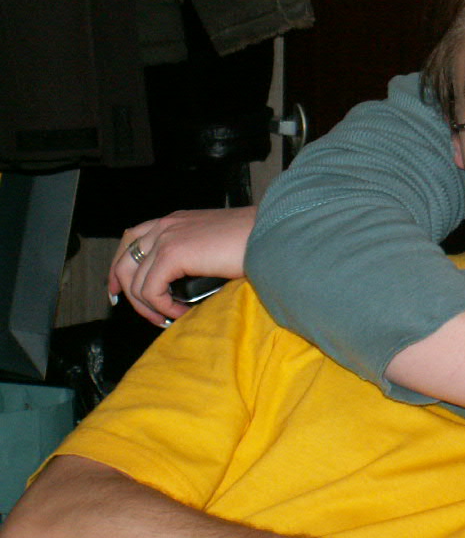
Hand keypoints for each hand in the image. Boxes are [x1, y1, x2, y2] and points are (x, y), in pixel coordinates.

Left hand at [110, 207, 255, 326]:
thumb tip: (183, 285)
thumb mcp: (216, 243)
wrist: (272, 233)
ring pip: (135, 281)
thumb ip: (194, 254)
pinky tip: (180, 312)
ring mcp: (166, 237)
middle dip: (125, 292)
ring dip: (148, 306)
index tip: (119, 291)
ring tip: (168, 317)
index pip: (131, 239)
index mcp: (175, 220)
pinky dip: (161, 306)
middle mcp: (166, 225)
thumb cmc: (256, 240)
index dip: (119, 267)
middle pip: (123, 260)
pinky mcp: (172, 254)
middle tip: (146, 314)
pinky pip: (151, 289)